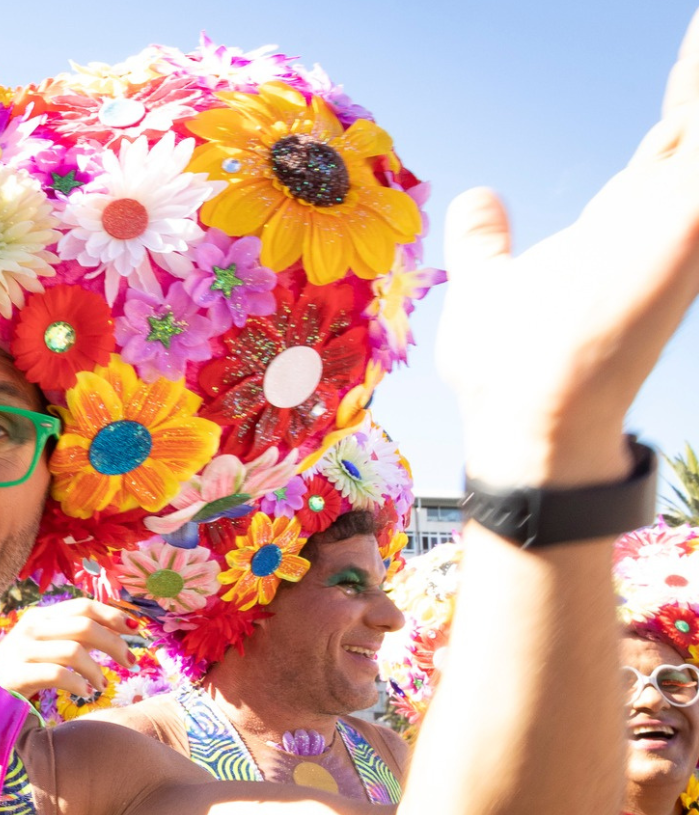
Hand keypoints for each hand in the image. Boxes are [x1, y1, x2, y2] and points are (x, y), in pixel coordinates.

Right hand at [0, 599, 136, 699]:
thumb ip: (69, 634)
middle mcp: (30, 628)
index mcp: (40, 616)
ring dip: (96, 670)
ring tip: (101, 685)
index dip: (113, 614)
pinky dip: (78, 684)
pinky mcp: (16, 675)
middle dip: (114, 643)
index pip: (82, 605)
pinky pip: (57, 674)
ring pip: (74, 651)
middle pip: (84, 626)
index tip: (136, 628)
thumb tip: (114, 630)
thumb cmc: (18, 671)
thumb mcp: (42, 644)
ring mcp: (21, 651)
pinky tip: (85, 694)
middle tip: (130, 662)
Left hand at [437, 10, 698, 486]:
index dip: (676, 122)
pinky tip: (690, 100)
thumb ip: (486, 242)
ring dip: (696, 107)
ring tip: (697, 59)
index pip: (660, 160)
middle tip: (696, 51)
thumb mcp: (489, 286)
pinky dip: (695, 132)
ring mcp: (676, 229)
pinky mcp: (688, 233)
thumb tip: (479, 196)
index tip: (680, 85)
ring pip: (696, 148)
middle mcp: (658, 225)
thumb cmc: (507, 372)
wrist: (527, 420)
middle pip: (689, 145)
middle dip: (691, 107)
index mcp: (620, 229)